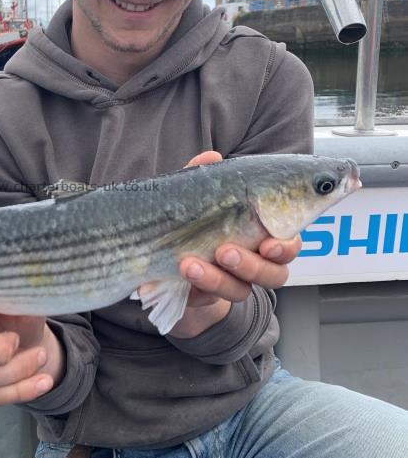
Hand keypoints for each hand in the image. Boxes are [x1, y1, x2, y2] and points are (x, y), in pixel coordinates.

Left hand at [169, 151, 300, 337]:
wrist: (167, 253)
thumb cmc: (197, 218)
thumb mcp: (197, 194)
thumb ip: (205, 176)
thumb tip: (212, 157)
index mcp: (264, 235)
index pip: (289, 244)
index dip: (285, 248)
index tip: (268, 244)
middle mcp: (256, 263)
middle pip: (275, 275)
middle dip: (252, 265)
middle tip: (225, 251)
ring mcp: (234, 283)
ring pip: (242, 291)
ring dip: (217, 279)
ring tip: (190, 264)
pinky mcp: (209, 298)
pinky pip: (210, 300)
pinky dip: (197, 287)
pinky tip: (181, 272)